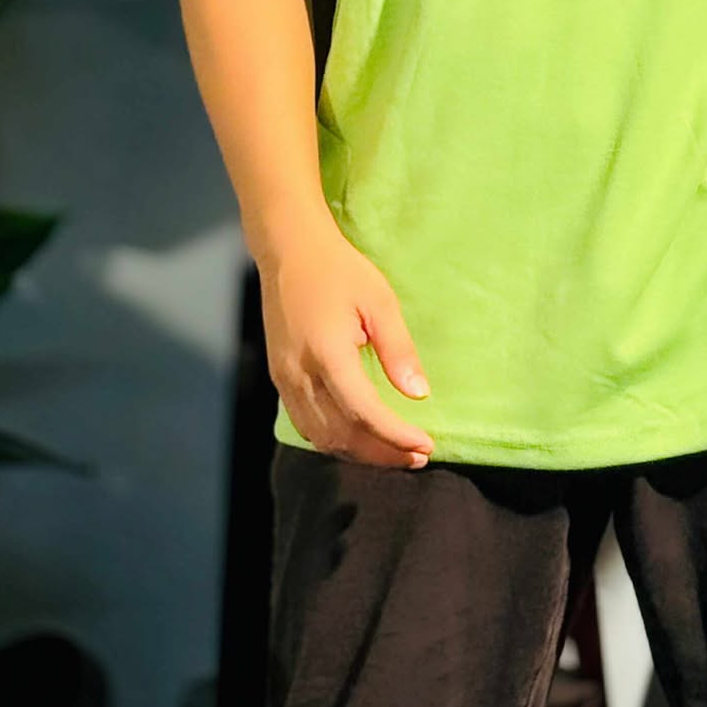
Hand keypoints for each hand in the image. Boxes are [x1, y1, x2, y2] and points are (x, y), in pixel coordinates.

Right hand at [260, 227, 435, 468]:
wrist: (289, 250)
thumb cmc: (339, 269)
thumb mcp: (380, 300)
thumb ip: (398, 350)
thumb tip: (419, 394)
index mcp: (326, 353)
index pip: (363, 413)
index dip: (396, 437)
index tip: (426, 446)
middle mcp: (299, 374)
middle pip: (342, 435)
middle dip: (382, 453)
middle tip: (418, 457)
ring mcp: (284, 380)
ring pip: (321, 438)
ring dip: (360, 453)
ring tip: (396, 453)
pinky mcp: (279, 379)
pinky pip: (307, 426)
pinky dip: (336, 440)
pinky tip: (362, 437)